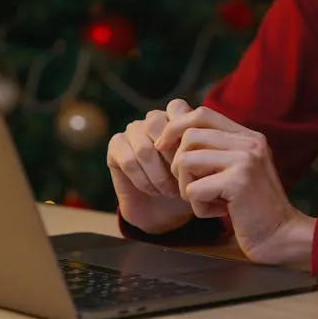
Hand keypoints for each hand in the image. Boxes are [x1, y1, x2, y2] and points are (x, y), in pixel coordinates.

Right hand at [107, 100, 194, 233]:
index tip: (194, 158)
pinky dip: (144, 180)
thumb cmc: (187, 184)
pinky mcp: (115, 147)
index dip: (184, 131)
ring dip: (158, 175)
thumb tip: (202, 141)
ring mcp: (131, 132)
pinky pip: (129, 161)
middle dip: (171, 158)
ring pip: (144, 148)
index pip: (176, 107)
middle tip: (181, 180)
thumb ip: (201, 148)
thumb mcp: (201, 166)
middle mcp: (151, 120)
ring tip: (169, 191)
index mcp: (173, 117)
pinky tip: (153, 191)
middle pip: (156, 125)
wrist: (165, 211)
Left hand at [156, 102, 314, 267]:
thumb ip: (214, 150)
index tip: (163, 147)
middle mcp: (249, 142)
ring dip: (187, 187)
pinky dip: (199, 207)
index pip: (202, 114)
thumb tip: (175, 127)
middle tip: (191, 188)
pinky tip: (218, 213)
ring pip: (186, 160)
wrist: (282, 237)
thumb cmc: (253, 208)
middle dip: (178, 165)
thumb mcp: (236, 170)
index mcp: (248, 136)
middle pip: (189, 135)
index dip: (176, 127)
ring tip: (206, 201)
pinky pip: (194, 189)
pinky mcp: (239, 181)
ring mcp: (245, 159)